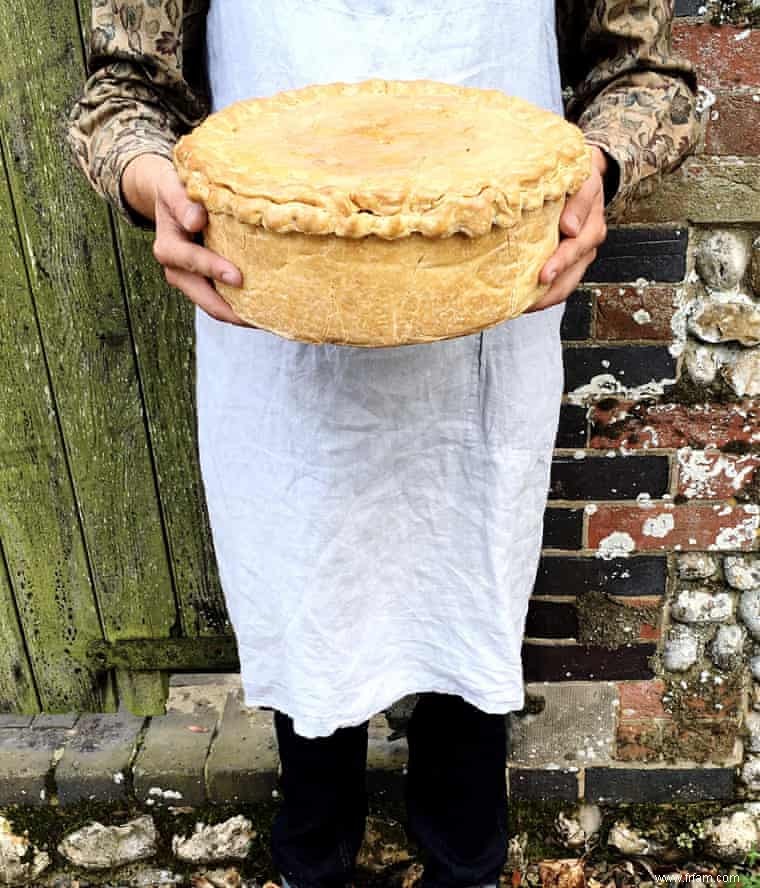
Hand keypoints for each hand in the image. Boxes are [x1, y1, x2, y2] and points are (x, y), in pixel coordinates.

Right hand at [121, 153, 247, 324]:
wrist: (170, 198)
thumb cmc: (175, 190)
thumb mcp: (173, 187)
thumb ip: (182, 201)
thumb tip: (196, 220)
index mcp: (169, 247)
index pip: (192, 261)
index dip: (214, 269)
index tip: (237, 277)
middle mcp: (177, 270)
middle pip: (203, 297)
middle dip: (230, 309)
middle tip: (259, 317)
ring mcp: (191, 281)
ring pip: (214, 306)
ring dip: (238, 314)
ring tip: (267, 319)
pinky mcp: (204, 284)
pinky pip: (222, 301)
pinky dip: (240, 307)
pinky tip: (263, 310)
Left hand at [526, 145, 608, 313]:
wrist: (582, 174)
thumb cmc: (580, 175)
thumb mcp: (584, 178)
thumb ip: (579, 200)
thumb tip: (571, 228)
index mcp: (591, 227)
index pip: (576, 251)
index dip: (560, 264)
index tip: (544, 275)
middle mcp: (586, 246)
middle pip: (570, 277)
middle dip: (548, 293)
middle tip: (526, 303)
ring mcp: (575, 256)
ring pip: (563, 286)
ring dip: (543, 298)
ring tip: (520, 307)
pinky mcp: (564, 261)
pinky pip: (555, 283)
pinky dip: (540, 293)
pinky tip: (522, 299)